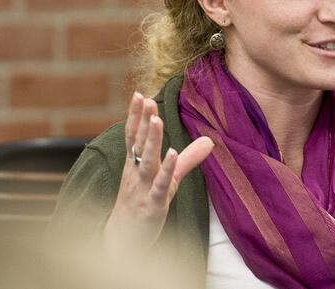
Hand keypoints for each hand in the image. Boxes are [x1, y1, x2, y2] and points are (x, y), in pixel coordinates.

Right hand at [104, 92, 213, 251]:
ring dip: (153, 140)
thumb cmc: (143, 203)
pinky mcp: (153, 204)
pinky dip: (166, 169)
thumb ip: (186, 159)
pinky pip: (160, 185)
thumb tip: (209, 141)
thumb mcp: (166, 178)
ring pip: (147, 160)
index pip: (134, 136)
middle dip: (144, 121)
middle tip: (147, 99)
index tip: (138, 94)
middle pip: (139, 143)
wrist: (124, 240)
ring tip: (158, 119)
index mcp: (135, 164)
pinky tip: (173, 153)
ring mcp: (143, 188)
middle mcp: (136, 173)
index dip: (135, 116)